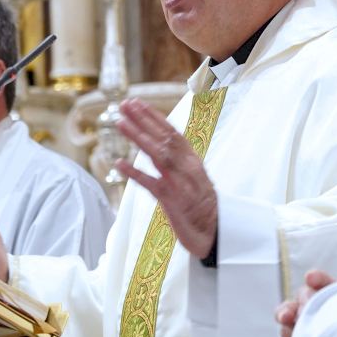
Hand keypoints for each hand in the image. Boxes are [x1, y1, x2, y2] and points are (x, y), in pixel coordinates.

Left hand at [113, 98, 217, 259]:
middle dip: (143, 120)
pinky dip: (135, 173)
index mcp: (192, 162)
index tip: (138, 103)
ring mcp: (179, 184)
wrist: (216, 233)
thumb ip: (181, 165)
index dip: (155, 117)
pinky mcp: (172, 201)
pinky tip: (119, 163)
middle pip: (163, 138)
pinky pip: (150, 184)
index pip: (172, 133)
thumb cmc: (204, 208)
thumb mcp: (196, 180)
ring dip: (138, 136)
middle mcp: (187, 168)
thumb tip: (165, 149)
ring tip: (120, 122)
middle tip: (124, 105)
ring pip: (157, 154)